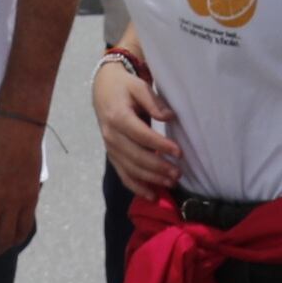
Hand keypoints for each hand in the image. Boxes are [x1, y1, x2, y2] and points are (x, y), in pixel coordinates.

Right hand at [93, 57, 181, 197]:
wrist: (103, 90)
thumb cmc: (125, 87)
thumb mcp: (138, 86)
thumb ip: (153, 101)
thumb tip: (169, 116)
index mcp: (118, 117)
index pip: (141, 135)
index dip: (160, 145)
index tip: (179, 152)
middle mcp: (112, 136)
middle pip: (136, 156)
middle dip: (158, 167)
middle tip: (178, 173)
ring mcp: (110, 148)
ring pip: (130, 169)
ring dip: (151, 179)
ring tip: (171, 183)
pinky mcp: (112, 156)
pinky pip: (123, 175)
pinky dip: (137, 187)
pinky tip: (153, 196)